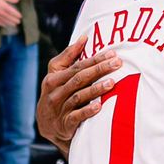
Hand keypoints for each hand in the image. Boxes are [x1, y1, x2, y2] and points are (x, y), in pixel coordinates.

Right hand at [0, 0, 21, 26]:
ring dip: (9, 23)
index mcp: (1, 5)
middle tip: (19, 22)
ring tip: (14, 25)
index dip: (16, 14)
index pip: (11, 11)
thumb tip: (17, 0)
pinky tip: (4, 25)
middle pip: (8, 17)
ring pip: (3, 20)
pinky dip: (1, 24)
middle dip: (14, 20)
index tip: (20, 16)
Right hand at [37, 35, 122, 155]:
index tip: (112, 53)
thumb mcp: (56, 74)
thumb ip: (69, 56)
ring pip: (79, 96)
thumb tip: (84, 37)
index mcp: (54, 78)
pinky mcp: (65, 124)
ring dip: (96, 89)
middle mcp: (55, 93)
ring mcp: (59, 109)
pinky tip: (99, 106)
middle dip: (99, 70)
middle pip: (79, 78)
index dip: (95, 59)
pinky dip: (87, 111)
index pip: (77, 66)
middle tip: (117, 64)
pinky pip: (76, 117)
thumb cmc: (56, 93)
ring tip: (112, 83)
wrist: (47, 125)